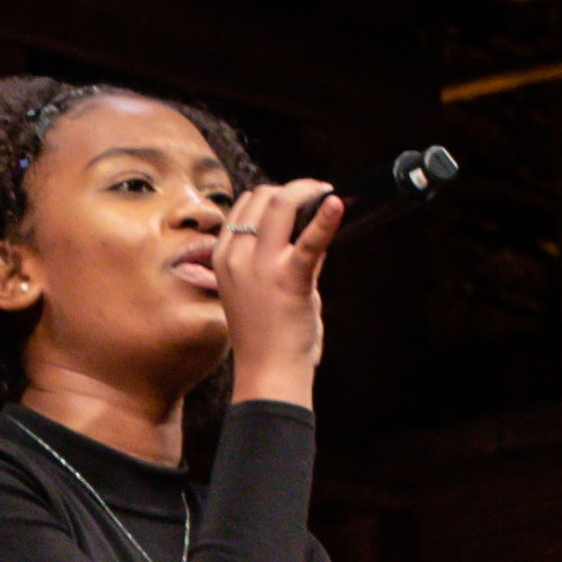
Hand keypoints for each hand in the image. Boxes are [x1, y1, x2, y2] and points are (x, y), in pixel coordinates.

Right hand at [211, 171, 338, 404]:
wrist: (267, 373)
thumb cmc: (266, 336)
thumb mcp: (259, 289)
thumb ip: (281, 256)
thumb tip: (313, 226)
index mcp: (223, 257)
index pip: (244, 206)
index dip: (273, 196)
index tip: (298, 200)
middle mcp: (236, 256)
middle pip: (262, 197)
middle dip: (293, 189)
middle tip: (318, 193)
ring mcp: (259, 267)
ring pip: (280, 204)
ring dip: (308, 191)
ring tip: (329, 195)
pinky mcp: (289, 279)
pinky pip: (310, 241)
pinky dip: (326, 219)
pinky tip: (338, 204)